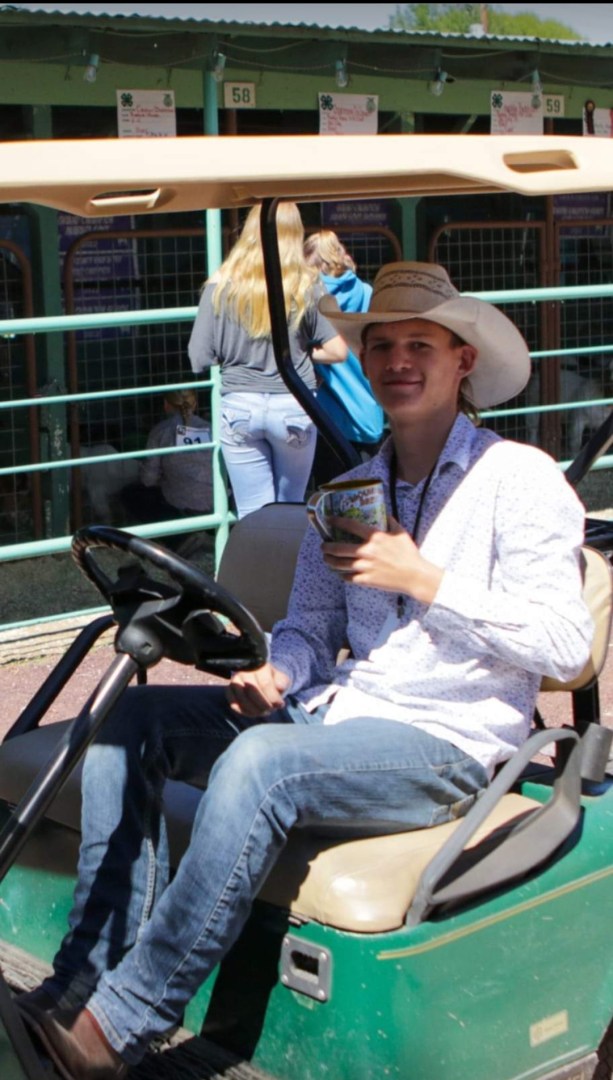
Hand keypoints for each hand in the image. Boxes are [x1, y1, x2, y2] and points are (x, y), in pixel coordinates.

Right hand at [226, 663, 290, 717]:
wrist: (263, 678)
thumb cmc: (274, 680)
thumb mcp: (282, 679)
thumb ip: (283, 682)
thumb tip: (279, 687)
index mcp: (260, 664)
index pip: (265, 683)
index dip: (273, 698)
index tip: (280, 705)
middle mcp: (245, 670)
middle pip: (252, 692)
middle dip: (264, 705)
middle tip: (271, 710)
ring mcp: (235, 680)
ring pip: (242, 699)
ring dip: (255, 710)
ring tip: (264, 712)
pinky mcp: (229, 689)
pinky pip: (233, 704)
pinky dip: (244, 712)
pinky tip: (254, 713)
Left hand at [322, 516, 442, 604]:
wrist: (414, 576)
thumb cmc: (409, 554)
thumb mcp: (401, 533)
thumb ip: (390, 522)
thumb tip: (384, 512)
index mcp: (375, 538)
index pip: (350, 526)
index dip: (337, 521)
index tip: (329, 520)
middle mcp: (367, 552)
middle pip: (338, 548)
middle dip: (327, 546)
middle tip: (324, 545)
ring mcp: (365, 567)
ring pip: (339, 564)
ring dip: (330, 561)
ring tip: (326, 558)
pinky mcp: (366, 580)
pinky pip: (348, 578)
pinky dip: (342, 575)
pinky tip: (340, 573)